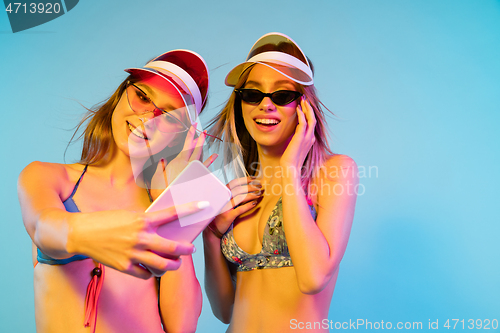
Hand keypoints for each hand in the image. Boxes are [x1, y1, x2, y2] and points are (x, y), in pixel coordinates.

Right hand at [68, 201, 207, 278]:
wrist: (79, 233)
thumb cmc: (105, 221)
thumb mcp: (128, 215)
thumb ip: (146, 222)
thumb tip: (163, 229)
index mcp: (142, 220)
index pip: (172, 213)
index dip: (190, 209)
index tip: (205, 205)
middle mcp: (140, 237)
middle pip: (173, 248)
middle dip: (186, 250)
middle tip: (190, 249)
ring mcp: (133, 254)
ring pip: (162, 266)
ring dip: (172, 265)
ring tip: (175, 263)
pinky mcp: (124, 267)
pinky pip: (146, 274)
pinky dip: (151, 272)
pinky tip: (152, 268)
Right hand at [150, 123, 217, 198]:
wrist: (169, 204)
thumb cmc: (161, 192)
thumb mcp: (157, 178)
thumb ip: (161, 167)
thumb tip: (163, 159)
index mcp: (178, 162)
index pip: (186, 145)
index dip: (190, 134)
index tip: (193, 126)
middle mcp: (188, 165)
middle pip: (196, 148)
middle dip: (200, 138)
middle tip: (203, 131)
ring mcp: (194, 172)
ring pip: (201, 156)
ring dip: (204, 147)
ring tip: (207, 139)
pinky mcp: (198, 179)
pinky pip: (205, 168)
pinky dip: (210, 161)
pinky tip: (214, 156)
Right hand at [208, 177, 262, 235]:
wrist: (214, 227)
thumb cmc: (222, 213)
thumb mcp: (226, 201)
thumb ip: (233, 194)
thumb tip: (248, 187)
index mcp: (222, 193)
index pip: (234, 183)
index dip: (245, 180)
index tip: (254, 179)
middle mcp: (223, 198)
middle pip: (239, 189)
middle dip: (251, 187)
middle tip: (259, 187)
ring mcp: (225, 207)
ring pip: (240, 197)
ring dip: (251, 195)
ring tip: (259, 194)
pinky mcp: (228, 216)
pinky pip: (240, 209)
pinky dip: (248, 205)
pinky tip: (254, 203)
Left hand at [280, 97, 316, 170]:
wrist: (290, 168)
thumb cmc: (290, 160)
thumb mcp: (295, 147)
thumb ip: (296, 139)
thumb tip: (293, 135)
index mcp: (310, 139)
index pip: (312, 123)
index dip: (309, 113)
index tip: (304, 105)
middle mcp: (311, 137)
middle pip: (313, 119)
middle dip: (309, 108)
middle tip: (304, 99)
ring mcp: (307, 138)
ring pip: (311, 119)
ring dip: (307, 109)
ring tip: (302, 100)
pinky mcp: (301, 138)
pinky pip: (303, 123)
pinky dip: (301, 114)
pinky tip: (298, 108)